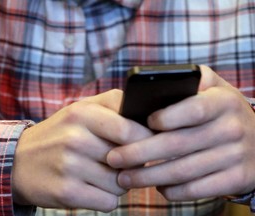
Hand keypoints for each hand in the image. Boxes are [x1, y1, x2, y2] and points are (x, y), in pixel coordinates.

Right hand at [11, 89, 152, 211]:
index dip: (145, 139)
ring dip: (118, 182)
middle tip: (124, 160)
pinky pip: (108, 202)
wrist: (19, 161)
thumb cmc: (60, 133)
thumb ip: (114, 104)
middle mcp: (75, 138)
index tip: (148, 144)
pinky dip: (106, 197)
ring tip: (101, 173)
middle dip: (133, 162)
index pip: (129, 129)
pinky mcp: (66, 192)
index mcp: (82, 113)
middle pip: (129, 159)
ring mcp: (69, 166)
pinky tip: (92, 187)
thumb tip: (147, 116)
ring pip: (121, 183)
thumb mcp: (82, 109)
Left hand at [107, 66, 254, 200]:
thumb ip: (189, 80)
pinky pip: (197, 189)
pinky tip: (156, 187)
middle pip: (177, 144)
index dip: (165, 118)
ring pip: (183, 171)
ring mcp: (236, 156)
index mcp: (223, 101)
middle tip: (113, 159)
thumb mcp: (214, 88)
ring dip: (148, 177)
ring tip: (124, 178)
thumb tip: (152, 85)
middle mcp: (232, 128)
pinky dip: (172, 191)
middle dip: (139, 154)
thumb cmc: (223, 112)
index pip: (192, 109)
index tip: (139, 125)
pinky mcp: (236, 179)